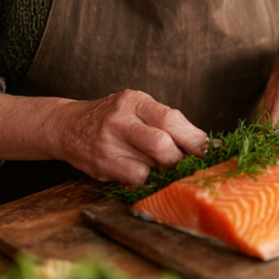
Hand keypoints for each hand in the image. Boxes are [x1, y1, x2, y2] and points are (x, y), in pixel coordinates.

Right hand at [50, 90, 207, 185]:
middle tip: (182, 162)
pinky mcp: (102, 163)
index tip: (210, 150)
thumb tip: (206, 145)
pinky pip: (137, 178)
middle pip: (163, 144)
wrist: (68, 126)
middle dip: (179, 158)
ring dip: (164, 169)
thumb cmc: (113, 119)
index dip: (195, 138)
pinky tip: (140, 170)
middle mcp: (121, 118)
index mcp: (135, 100)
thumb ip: (167, 122)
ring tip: (159, 164)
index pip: (172, 119)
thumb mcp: (137, 109)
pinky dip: (146, 178)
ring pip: (152, 164)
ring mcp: (109, 142)